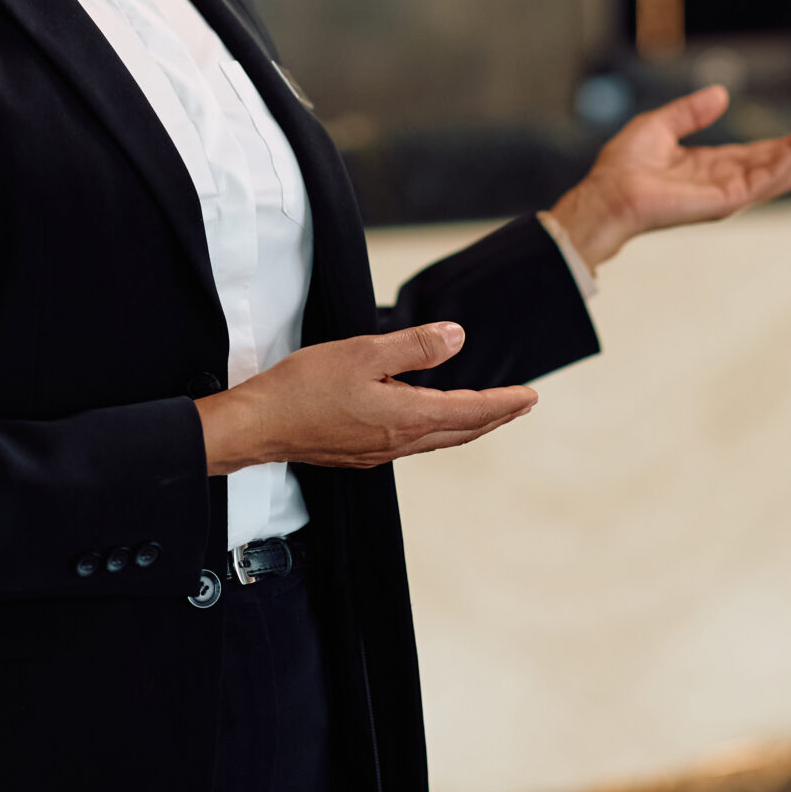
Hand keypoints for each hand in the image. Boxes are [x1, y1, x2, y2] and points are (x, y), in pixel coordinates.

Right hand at [194, 322, 536, 473]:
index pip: (470, 411)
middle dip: (495, 417)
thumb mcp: (363, 352)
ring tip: (486, 413)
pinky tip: (429, 421)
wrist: (258, 425)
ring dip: (468, 426)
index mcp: (406, 417)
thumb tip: (457, 339)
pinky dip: (437, 430)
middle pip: (461, 431)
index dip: (504, 403)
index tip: (531, 397)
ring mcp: (379, 452)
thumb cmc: (304, 387)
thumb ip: (414, 347)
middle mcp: (399, 442)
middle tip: (521, 405)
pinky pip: (413, 443)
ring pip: (438, 440)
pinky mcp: (360, 452)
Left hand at [550, 86, 790, 270]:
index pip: (764, 152)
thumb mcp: (660, 125)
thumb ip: (691, 112)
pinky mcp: (724, 202)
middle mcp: (726, 182)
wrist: (607, 193)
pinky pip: (764, 182)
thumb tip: (722, 93)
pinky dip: (786, 161)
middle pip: (780, 162)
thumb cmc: (623, 166)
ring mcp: (728, 195)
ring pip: (780, 173)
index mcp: (714, 166)